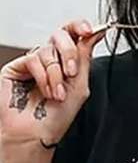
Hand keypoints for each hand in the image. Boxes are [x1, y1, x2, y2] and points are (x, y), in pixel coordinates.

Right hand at [0, 19, 104, 147]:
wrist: (36, 134)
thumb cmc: (56, 119)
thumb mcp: (79, 86)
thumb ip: (84, 57)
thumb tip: (95, 33)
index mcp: (67, 64)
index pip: (73, 36)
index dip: (80, 27)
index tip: (88, 30)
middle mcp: (50, 62)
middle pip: (60, 36)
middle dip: (69, 52)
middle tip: (71, 73)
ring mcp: (33, 64)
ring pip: (48, 50)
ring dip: (56, 74)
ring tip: (57, 94)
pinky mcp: (17, 67)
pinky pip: (33, 58)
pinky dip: (43, 76)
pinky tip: (45, 91)